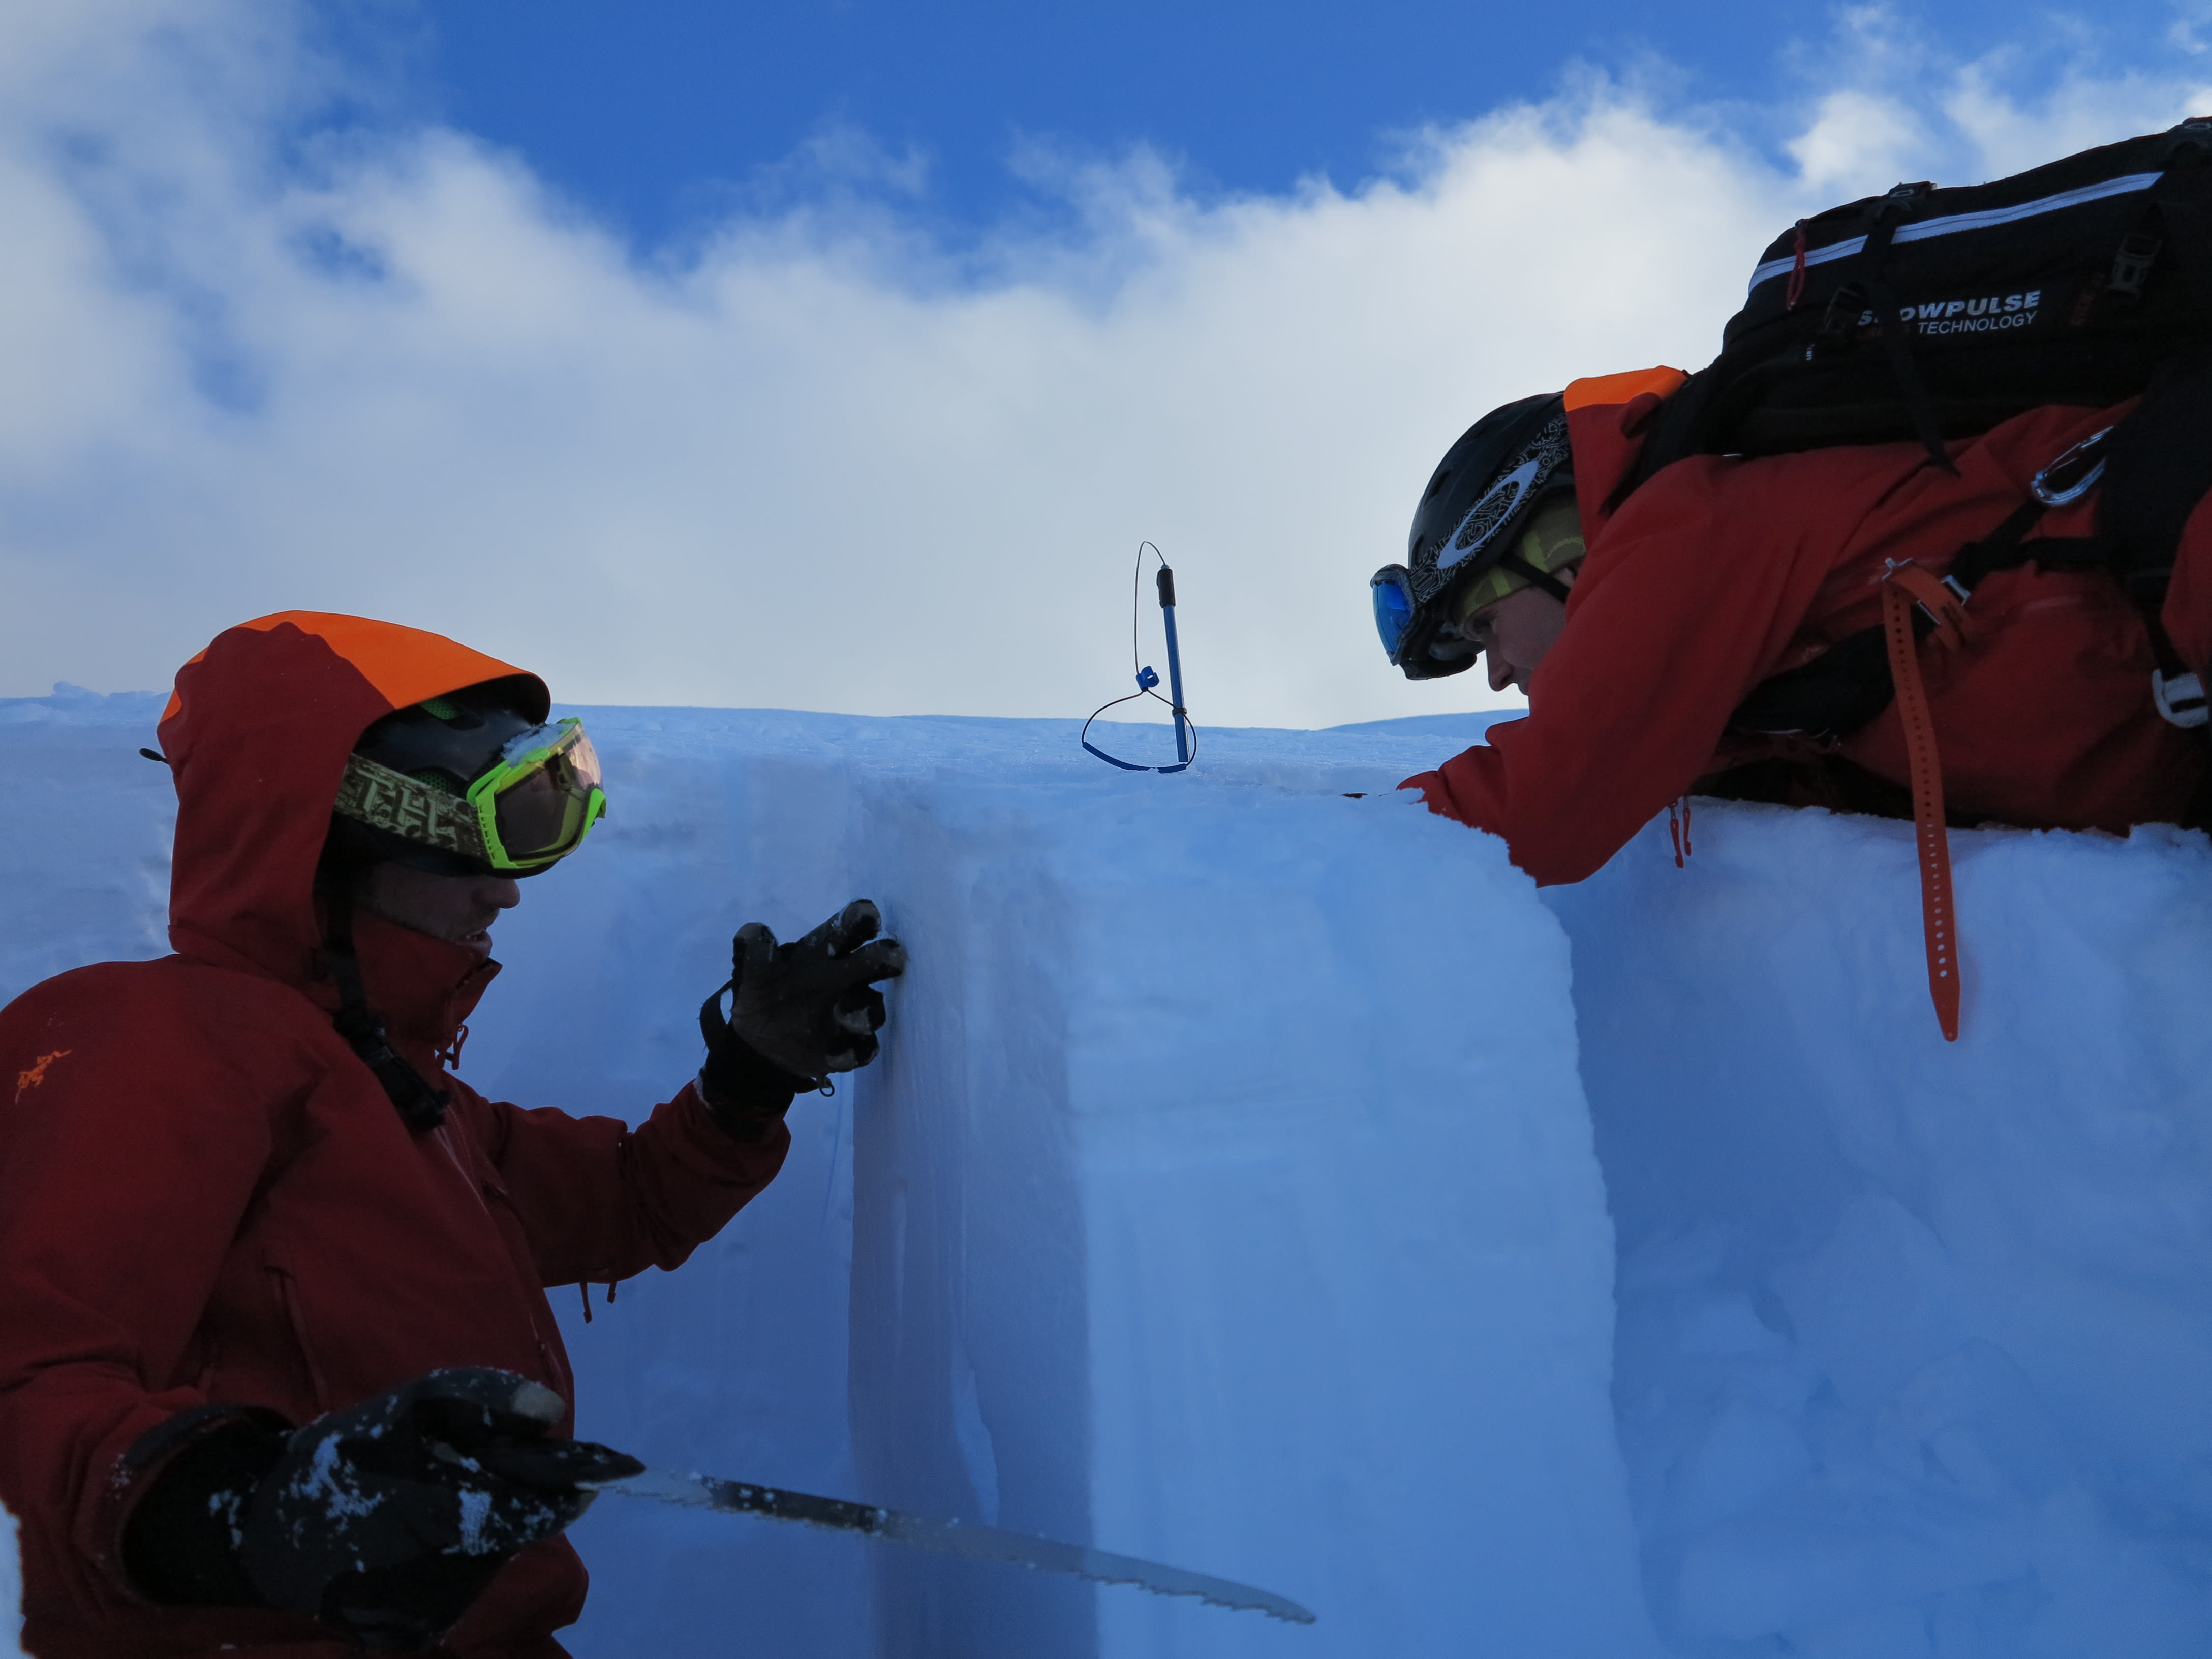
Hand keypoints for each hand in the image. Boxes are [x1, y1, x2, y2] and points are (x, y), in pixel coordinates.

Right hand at [238, 1368, 640, 1651]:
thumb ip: (483, 1398)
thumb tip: (552, 1410)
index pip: (528, 1511)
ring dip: (485, 1529)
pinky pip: (461, 1586)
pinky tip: (423, 1537)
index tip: (598, 1471)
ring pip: (489, 1561)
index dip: (564, 1490)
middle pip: (511, 1534)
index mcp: (434, 1517)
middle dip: (514, 1500)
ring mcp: (422, 1617)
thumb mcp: (409, 1406)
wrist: (263, 1533)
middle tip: (483, 1473)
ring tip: (441, 1503)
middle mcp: (435, 1580)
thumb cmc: (342, 1458)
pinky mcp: (411, 1637)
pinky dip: (458, 1557)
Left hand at [703, 900, 907, 1083]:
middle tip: (893, 957)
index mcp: (824, 954)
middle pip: (874, 962)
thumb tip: (754, 930)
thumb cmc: (764, 998)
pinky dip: (855, 1050)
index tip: (869, 916)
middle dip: (884, 957)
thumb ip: (756, 955)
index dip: (860, 920)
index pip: (847, 929)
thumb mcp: (752, 977)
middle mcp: (847, 979)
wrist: (760, 1045)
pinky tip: (838, 1054)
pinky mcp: (851, 1046)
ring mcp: (853, 1012)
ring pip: (872, 1007)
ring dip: (863, 1011)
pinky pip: (863, 1048)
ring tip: (842, 1016)